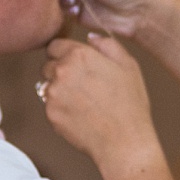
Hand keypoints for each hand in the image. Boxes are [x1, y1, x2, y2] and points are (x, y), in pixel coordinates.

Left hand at [41, 34, 179, 179]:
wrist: (123, 141)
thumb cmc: (130, 105)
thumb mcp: (129, 67)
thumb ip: (108, 46)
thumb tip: (91, 38)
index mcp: (80, 55)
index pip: (55, 45)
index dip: (65, 54)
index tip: (76, 64)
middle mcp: (62, 71)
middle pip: (48, 65)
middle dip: (62, 72)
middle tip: (84, 86)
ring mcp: (53, 93)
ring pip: (48, 85)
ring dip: (60, 90)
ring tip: (85, 102)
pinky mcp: (50, 113)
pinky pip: (50, 105)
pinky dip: (62, 108)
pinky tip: (82, 115)